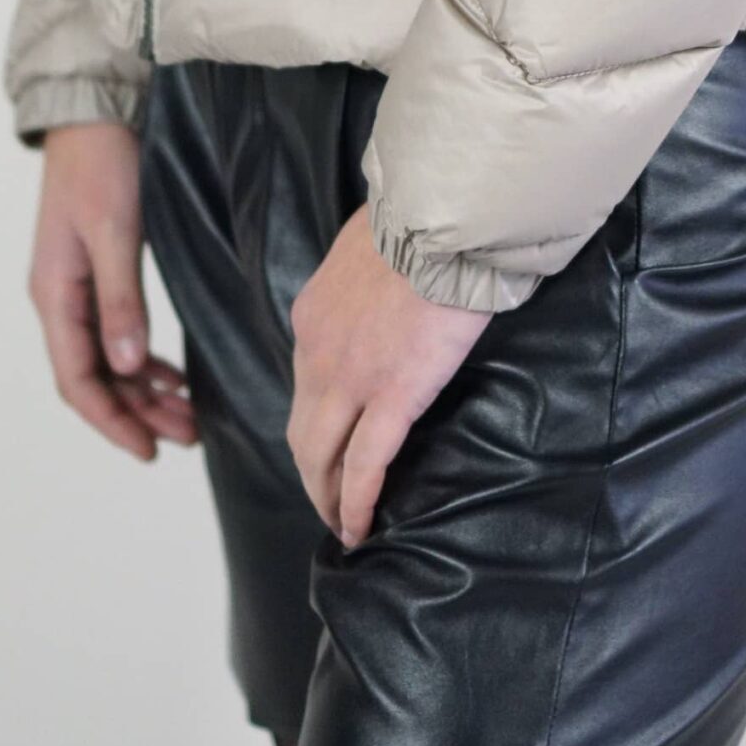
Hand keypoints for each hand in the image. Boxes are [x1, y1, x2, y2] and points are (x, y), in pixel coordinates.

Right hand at [27, 123, 197, 461]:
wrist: (94, 111)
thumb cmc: (103, 164)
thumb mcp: (116, 232)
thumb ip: (121, 301)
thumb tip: (130, 368)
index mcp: (56, 294)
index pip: (78, 380)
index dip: (112, 421)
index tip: (149, 452)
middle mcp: (59, 296)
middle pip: (94, 376)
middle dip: (137, 412)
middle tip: (187, 437)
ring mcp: (76, 284)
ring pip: (107, 357)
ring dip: (143, 390)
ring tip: (187, 414)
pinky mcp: (96, 268)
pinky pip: (114, 331)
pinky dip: (143, 358)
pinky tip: (172, 372)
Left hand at [287, 201, 488, 547]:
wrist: (444, 216)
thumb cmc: (422, 219)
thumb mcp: (368, 241)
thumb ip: (366, 272)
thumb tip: (386, 275)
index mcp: (314, 314)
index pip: (306, 381)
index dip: (317, 418)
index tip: (332, 441)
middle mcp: (318, 352)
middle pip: (302, 430)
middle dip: (312, 472)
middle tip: (329, 501)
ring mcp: (350, 378)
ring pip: (321, 456)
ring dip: (326, 496)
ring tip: (342, 525)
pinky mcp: (392, 395)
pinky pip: (365, 465)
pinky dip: (356, 503)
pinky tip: (361, 528)